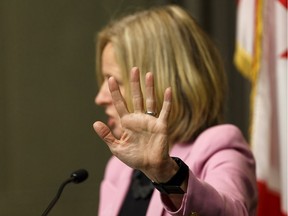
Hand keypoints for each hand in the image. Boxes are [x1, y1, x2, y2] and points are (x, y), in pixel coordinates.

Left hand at [93, 67, 174, 181]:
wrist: (150, 166)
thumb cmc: (134, 158)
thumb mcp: (116, 148)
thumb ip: (107, 135)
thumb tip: (95, 123)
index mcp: (127, 123)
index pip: (119, 103)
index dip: (114, 92)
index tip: (109, 79)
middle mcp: (139, 118)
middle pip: (136, 97)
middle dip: (134, 83)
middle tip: (134, 69)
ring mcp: (150, 120)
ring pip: (150, 100)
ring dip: (150, 88)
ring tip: (148, 74)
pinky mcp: (161, 125)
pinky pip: (165, 111)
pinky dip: (167, 101)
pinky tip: (168, 90)